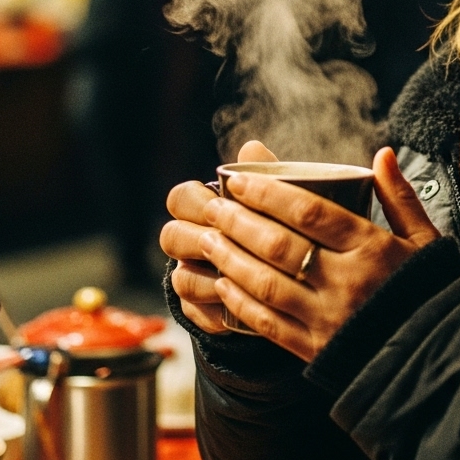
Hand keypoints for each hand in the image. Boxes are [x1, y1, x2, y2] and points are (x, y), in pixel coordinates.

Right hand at [160, 140, 276, 332]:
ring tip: (244, 276)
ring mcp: (192, 276)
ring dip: (210, 277)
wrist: (288, 272)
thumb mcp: (276, 198)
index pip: (180, 198)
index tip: (223, 206)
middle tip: (228, 242)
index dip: (197, 203)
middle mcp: (190, 242)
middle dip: (198, 240)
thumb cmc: (277, 223)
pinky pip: (197, 313)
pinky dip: (219, 311)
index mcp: (202, 208)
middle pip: (171, 237)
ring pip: (182, 278)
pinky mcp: (201, 311)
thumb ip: (263, 174)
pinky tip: (245, 307)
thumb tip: (252, 147)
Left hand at [198, 146, 440, 361]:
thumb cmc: (427, 289)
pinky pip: (269, 325)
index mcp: (370, 247)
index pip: (310, 213)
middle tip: (213, 205)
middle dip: (239, 222)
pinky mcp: (315, 350)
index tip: (240, 179)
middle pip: (280, 246)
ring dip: (231, 259)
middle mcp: (345, 281)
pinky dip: (241, 303)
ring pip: (267, 284)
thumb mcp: (423, 239)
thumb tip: (383, 152)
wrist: (436, 358)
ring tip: (208, 238)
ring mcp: (327, 318)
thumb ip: (399, 196)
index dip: (270, 194)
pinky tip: (223, 282)